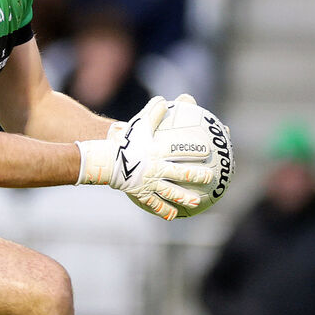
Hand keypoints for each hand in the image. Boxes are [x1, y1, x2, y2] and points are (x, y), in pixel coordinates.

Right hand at [76, 96, 213, 219]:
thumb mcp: (137, 125)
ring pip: (169, 191)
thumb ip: (152, 113)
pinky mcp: (140, 193)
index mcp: (157, 152)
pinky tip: (172, 215)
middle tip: (210, 177)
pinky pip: (153, 203)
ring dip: (183, 197)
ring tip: (196, 202)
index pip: (179, 150)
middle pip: (179, 173)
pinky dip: (163, 209)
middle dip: (196, 176)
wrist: (104, 161)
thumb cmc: (122, 141)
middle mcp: (155, 168)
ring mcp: (148, 183)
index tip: (209, 150)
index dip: (195, 150)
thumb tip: (163, 99)